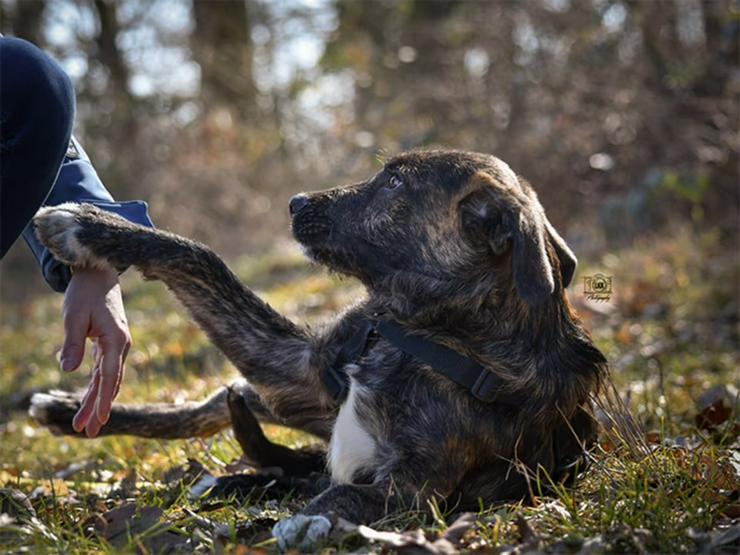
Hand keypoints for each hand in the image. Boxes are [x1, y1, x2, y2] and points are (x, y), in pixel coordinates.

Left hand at [59, 267, 130, 436]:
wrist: (98, 275)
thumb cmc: (85, 294)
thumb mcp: (73, 317)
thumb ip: (72, 344)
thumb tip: (68, 371)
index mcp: (117, 340)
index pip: (109, 377)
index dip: (103, 400)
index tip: (100, 420)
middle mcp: (122, 346)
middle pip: (109, 383)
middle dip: (98, 408)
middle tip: (88, 432)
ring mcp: (117, 347)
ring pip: (107, 380)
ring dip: (96, 401)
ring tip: (85, 425)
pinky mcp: (110, 345)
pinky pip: (104, 371)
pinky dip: (96, 387)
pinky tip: (88, 401)